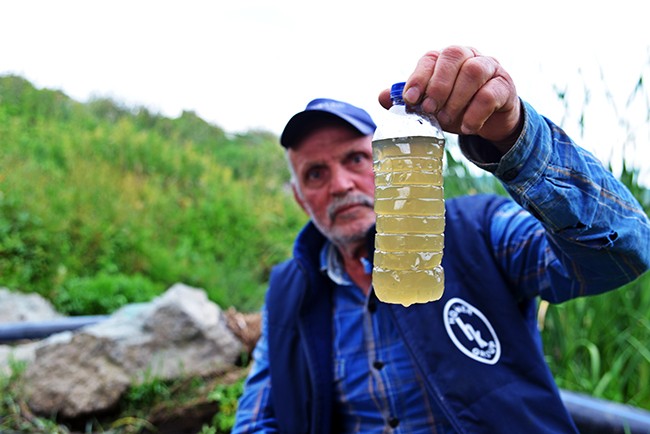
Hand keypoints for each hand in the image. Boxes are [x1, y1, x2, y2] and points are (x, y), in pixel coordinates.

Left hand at [379, 46, 522, 151]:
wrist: (489, 121)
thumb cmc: (456, 108)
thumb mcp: (431, 106)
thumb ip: (409, 101)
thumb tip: (382, 97)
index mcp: (446, 59)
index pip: (431, 57)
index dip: (419, 77)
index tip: (411, 99)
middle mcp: (469, 56)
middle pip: (453, 56)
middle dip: (437, 85)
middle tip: (429, 110)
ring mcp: (490, 68)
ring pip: (473, 71)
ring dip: (455, 99)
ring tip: (446, 120)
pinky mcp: (504, 86)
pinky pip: (489, 94)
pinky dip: (474, 114)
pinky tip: (466, 128)